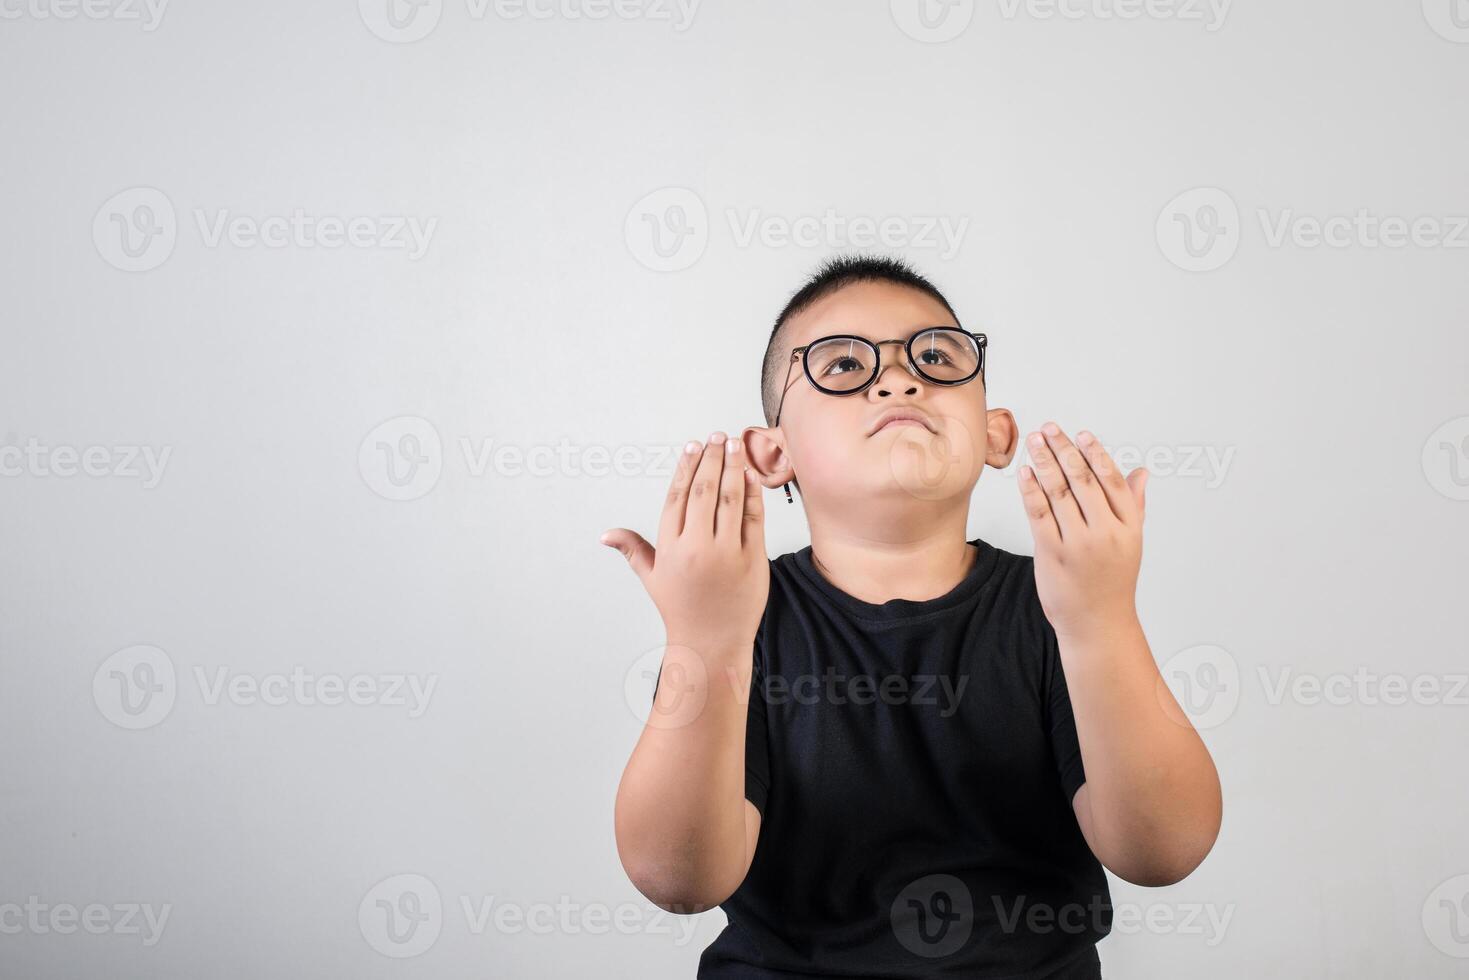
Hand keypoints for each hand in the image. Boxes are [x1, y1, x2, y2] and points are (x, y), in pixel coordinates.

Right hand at [601, 431, 769, 653]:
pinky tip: (750, 474)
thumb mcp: (652, 578)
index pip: (676, 497)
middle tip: (716, 436)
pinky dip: (752, 493)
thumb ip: (633, 549)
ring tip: (734, 444)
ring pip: (730, 498)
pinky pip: (753, 517)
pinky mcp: (753, 559)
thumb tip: (605, 535)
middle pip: (703, 491)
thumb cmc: (681, 609)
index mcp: (670, 548)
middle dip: (710, 459)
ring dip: (732, 466)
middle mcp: (697, 547)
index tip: (691, 446)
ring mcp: (727, 553)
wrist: (712, 642)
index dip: (684, 467)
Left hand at [1018, 422, 1147, 639]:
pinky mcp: (1052, 554)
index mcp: (1128, 526)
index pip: (1111, 480)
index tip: (1081, 434)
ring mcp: (1078, 543)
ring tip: (1034, 442)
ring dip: (1045, 462)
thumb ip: (1134, 505)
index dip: (1095, 454)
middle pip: (1083, 481)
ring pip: (1059, 493)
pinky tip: (1025, 472)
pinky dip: (1031, 490)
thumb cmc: (1113, 580)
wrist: (1097, 623)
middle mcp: (1105, 532)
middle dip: (1064, 450)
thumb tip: (1141, 473)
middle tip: (1049, 428)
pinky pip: (1040, 514)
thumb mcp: (1131, 542)